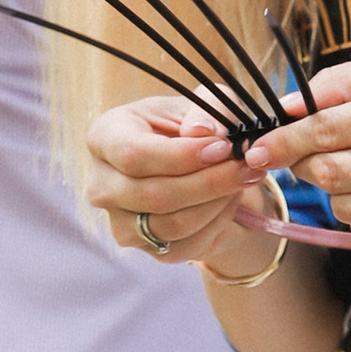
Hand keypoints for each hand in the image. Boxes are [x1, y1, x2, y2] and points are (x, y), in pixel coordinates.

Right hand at [85, 94, 272, 265]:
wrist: (190, 165)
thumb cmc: (190, 126)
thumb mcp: (203, 104)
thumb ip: (207, 109)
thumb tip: (202, 131)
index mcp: (105, 137)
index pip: (133, 156)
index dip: (181, 156)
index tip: (222, 147)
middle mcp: (102, 184)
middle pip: (154, 195)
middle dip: (210, 182)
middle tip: (248, 166)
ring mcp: (119, 221)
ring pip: (173, 224)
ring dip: (218, 203)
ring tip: (243, 178)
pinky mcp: (143, 247)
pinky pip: (187, 244)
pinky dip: (217, 222)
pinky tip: (230, 199)